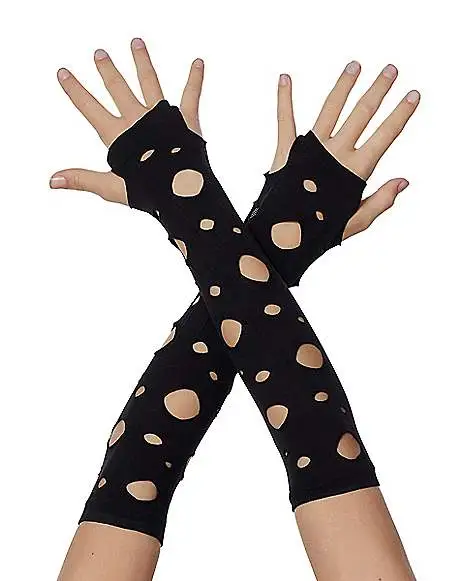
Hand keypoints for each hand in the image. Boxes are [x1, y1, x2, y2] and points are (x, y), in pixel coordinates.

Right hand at [50, 38, 203, 203]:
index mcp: (119, 136)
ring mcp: (162, 116)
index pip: (90, 108)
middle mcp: (138, 120)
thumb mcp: (111, 187)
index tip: (64, 73)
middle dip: (108, 70)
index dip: (76, 91)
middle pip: (118, 88)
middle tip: (100, 54)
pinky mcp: (186, 119)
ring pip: (149, 82)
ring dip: (142, 62)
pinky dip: (195, 78)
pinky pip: (191, 94)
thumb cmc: (148, 192)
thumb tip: (53, 180)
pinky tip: (199, 62)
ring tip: (137, 43)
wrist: (181, 191)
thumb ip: (82, 179)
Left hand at [270, 62, 419, 238]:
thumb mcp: (355, 222)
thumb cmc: (319, 232)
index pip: (384, 135)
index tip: (412, 96)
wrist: (281, 238)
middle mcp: (334, 154)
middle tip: (390, 70)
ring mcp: (310, 149)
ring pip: (331, 109)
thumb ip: (380, 201)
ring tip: (354, 65)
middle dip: (378, 89)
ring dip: (344, 85)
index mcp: (354, 170)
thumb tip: (403, 181)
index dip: (400, 114)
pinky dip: (284, 99)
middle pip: (362, 114)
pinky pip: (285, 120)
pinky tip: (285, 77)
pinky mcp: (286, 151)